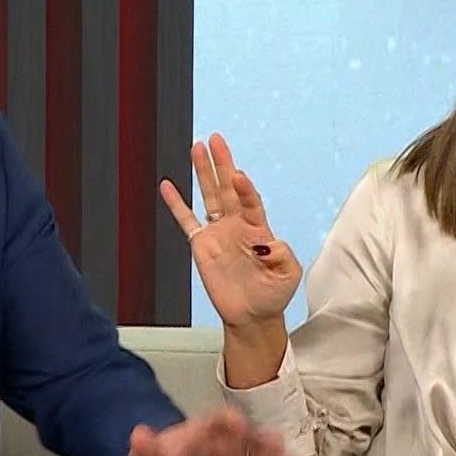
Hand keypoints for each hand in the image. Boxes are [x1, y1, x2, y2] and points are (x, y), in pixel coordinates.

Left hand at [129, 405, 298, 455]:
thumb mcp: (148, 455)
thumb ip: (144, 447)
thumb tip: (136, 435)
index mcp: (205, 432)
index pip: (218, 422)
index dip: (228, 422)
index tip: (237, 423)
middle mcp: (227, 444)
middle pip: (248, 438)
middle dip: (261, 440)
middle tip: (275, 443)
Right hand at [159, 134, 301, 327]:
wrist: (252, 316)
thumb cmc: (272, 295)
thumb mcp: (287, 275)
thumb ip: (283, 255)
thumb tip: (267, 242)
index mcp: (259, 228)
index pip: (250, 200)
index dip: (244, 188)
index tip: (237, 175)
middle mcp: (237, 225)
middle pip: (227, 188)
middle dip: (222, 163)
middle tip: (215, 139)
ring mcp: (218, 233)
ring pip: (208, 197)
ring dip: (202, 173)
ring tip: (196, 148)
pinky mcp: (201, 246)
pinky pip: (187, 221)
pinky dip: (176, 204)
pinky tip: (168, 187)